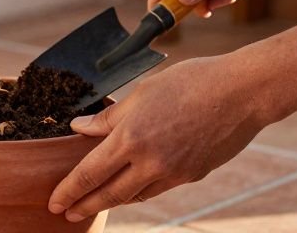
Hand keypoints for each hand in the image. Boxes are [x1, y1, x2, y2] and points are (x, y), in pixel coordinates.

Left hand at [48, 56, 273, 221]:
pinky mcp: (192, 176)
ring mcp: (173, 173)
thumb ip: (109, 116)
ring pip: (134, 195)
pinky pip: (157, 189)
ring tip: (95, 201)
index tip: (54, 202)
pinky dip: (139, 191)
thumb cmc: (190, 82)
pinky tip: (131, 187)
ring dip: (111, 201)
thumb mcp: (143, 92)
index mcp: (131, 137)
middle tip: (66, 213)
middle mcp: (150, 161)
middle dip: (84, 206)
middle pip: (109, 194)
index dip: (68, 190)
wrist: (242, 94)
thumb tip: (78, 127)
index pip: (89, 173)